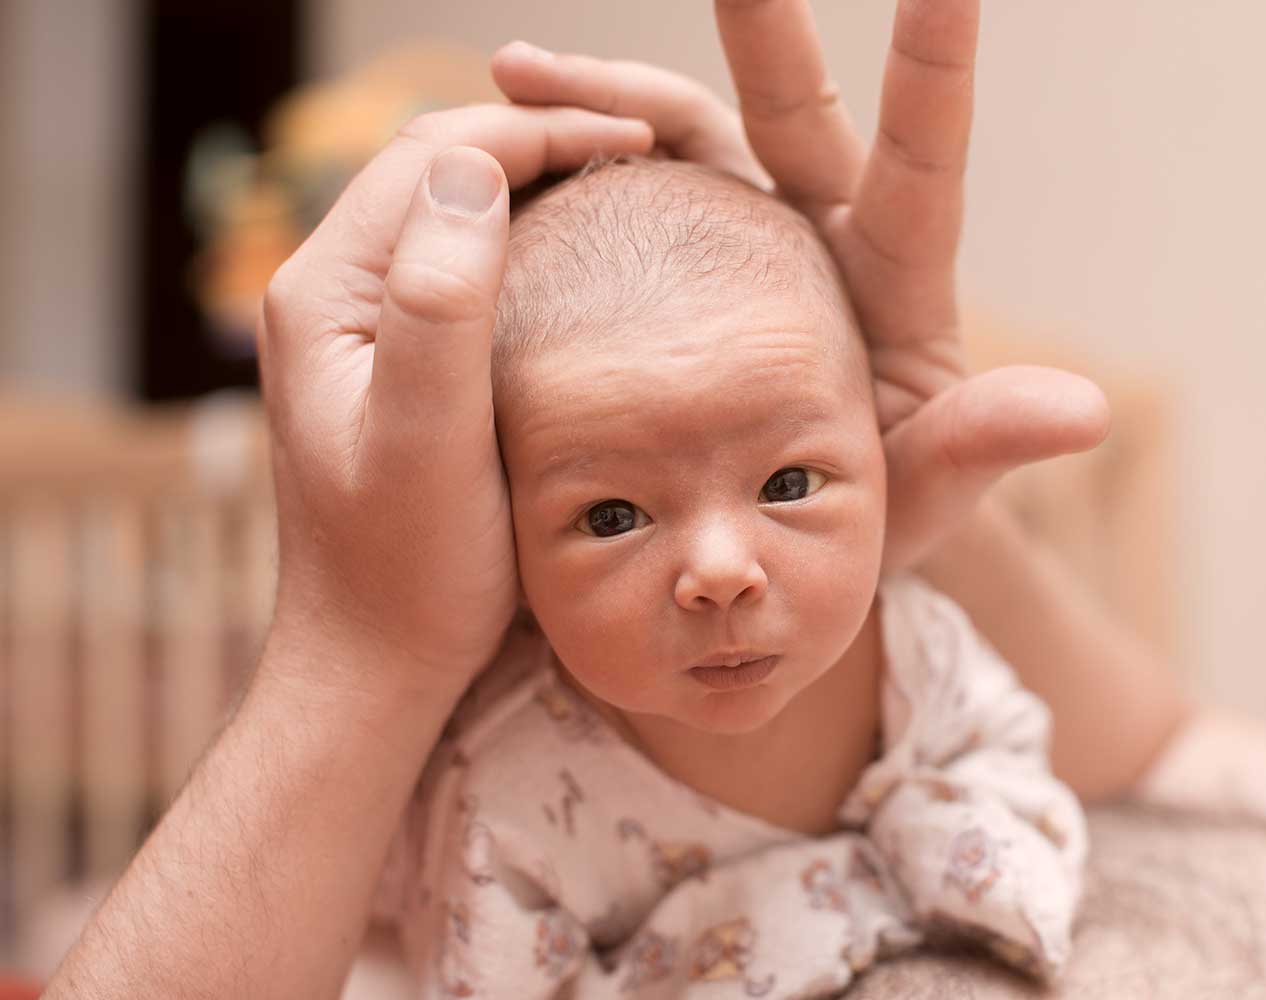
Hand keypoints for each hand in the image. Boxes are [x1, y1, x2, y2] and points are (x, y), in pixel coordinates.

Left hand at [258, 105, 651, 696]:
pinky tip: (581, 261)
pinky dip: (526, 240)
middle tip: (642, 153)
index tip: (633, 141)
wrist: (376, 657)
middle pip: (439, 169)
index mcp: (325, 293)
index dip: (536, 130)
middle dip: (539, 140)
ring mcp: (360, 327)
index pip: (434, 157)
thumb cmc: (409, 568)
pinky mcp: (392, 361)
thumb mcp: (429, 440)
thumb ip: (439, 305)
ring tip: (622, 188)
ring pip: (453, 212)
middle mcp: (331, 294)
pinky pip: (461, 266)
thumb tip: (475, 173)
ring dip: (535, 184)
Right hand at [490, 0, 1108, 571]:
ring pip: (686, 136)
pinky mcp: (680, 260)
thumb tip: (1085, 413)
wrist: (774, 547)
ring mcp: (745, 239)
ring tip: (514, 74)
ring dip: (607, 98)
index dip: (934, 71)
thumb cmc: (866, 520)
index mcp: (892, 278)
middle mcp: (820, 234)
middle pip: (787, 112)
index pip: (922, 161)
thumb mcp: (917, 495)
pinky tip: (506, 140)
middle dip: (759, 25)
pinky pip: (626, 189)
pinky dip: (571, 159)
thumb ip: (978, 449)